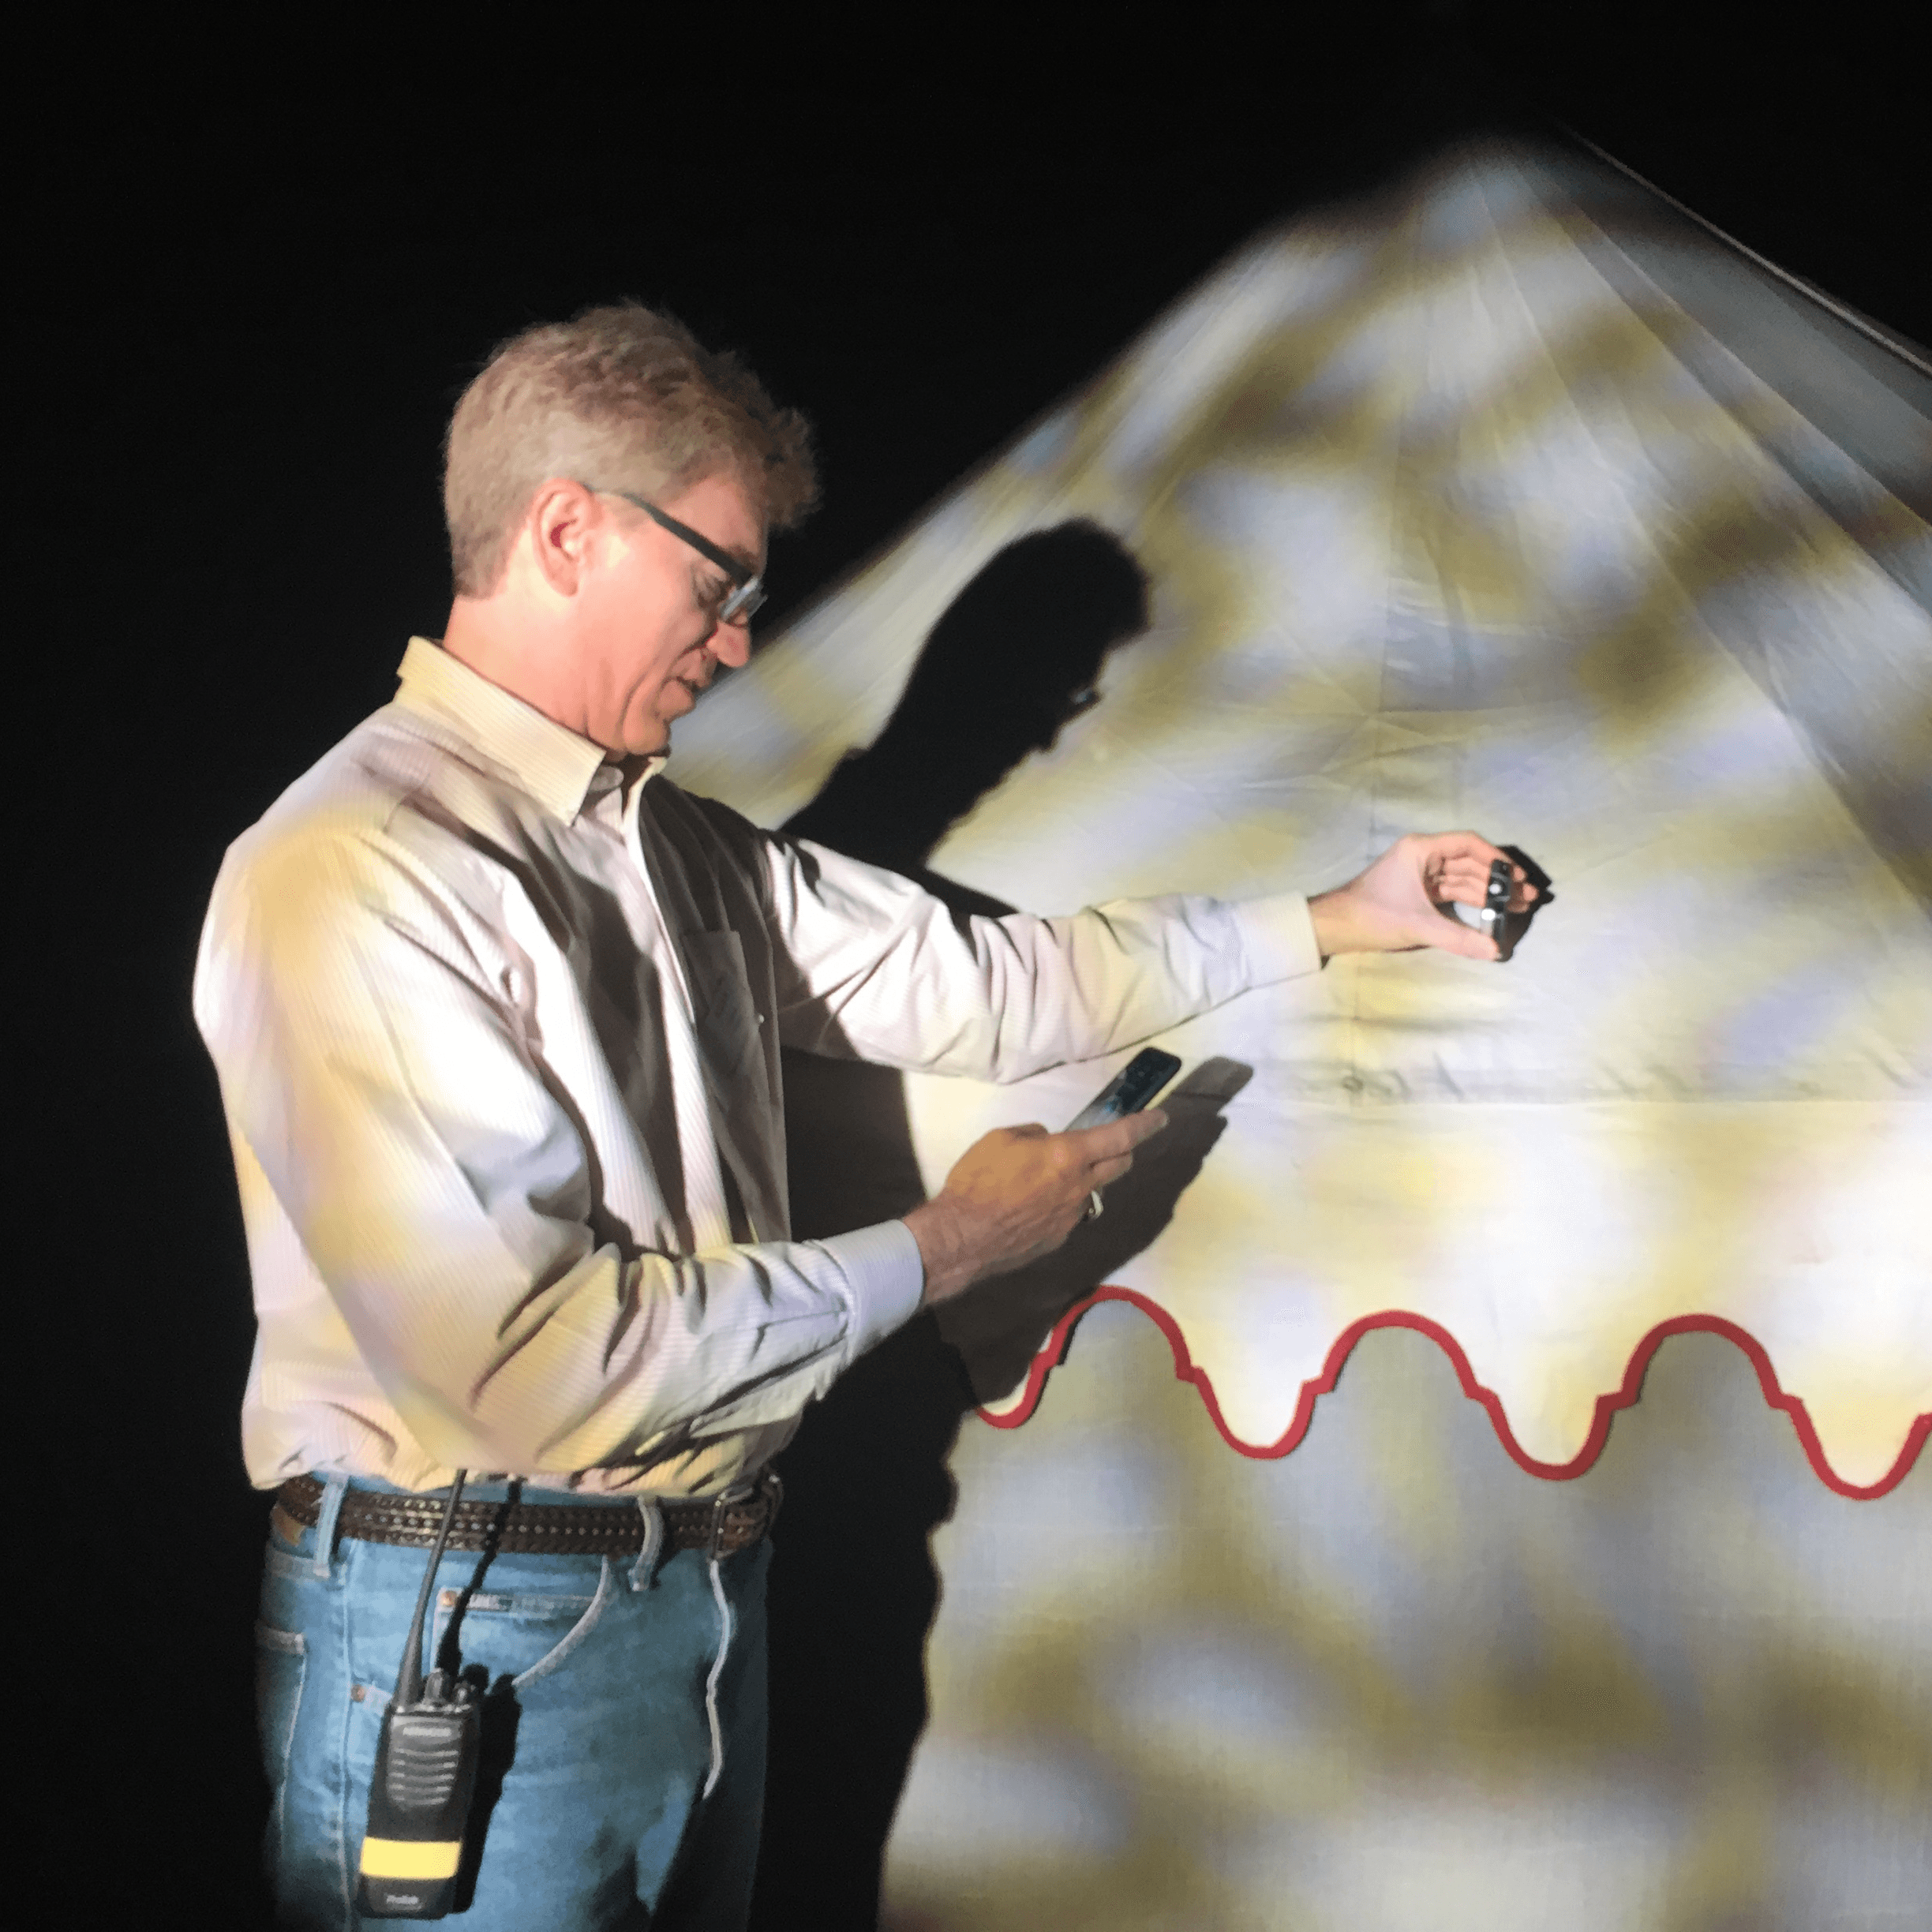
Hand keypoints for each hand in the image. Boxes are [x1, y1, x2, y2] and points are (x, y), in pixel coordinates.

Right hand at [904, 1110, 1169, 1305]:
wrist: (964, 1236)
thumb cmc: (978, 1181)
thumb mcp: (1001, 1139)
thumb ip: (1033, 1136)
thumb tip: (1046, 1143)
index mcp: (1067, 1155)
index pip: (1120, 1137)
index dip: (1144, 1125)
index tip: (1160, 1118)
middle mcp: (1079, 1186)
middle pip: (1119, 1165)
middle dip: (1124, 1151)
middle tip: (1113, 1143)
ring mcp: (1072, 1216)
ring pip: (1093, 1191)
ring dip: (1085, 1180)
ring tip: (1052, 1179)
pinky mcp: (1060, 1238)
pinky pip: (1070, 1213)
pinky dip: (1061, 1203)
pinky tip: (1033, 1206)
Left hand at [1308, 832, 1539, 962]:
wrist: (1336, 927)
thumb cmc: (1372, 915)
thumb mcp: (1418, 925)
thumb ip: (1458, 938)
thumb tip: (1494, 951)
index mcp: (1421, 850)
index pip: (1467, 844)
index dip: (1495, 858)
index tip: (1517, 876)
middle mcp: (1423, 857)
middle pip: (1470, 863)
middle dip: (1498, 880)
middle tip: (1526, 898)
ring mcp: (1421, 875)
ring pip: (1463, 880)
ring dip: (1488, 893)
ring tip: (1517, 907)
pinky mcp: (1419, 893)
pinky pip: (1452, 893)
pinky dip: (1471, 903)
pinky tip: (1492, 914)